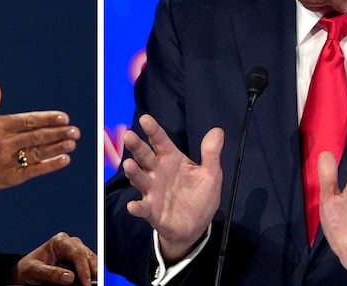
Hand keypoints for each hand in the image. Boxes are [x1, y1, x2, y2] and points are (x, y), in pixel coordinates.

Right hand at [0, 75, 79, 205]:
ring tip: (72, 143)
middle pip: (37, 137)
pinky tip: (63, 160)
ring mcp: (8, 161)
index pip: (28, 120)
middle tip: (74, 130)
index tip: (63, 117)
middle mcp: (5, 143)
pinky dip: (49, 165)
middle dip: (58, 133)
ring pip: (38, 153)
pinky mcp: (10, 177)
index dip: (47, 118)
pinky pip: (34, 170)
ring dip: (57, 148)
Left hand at [11, 232, 96, 284]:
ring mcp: (75, 253)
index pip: (77, 253)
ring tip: (94, 284)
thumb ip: (51, 273)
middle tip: (96, 284)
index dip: (84, 269)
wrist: (25, 271)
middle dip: (93, 270)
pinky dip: (90, 275)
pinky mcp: (77, 263)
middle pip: (87, 256)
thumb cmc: (28, 267)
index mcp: (59, 242)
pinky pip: (88, 267)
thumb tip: (69, 277)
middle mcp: (70, 244)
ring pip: (91, 261)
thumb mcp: (35, 270)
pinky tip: (90, 282)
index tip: (86, 283)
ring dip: (94, 273)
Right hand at [122, 114, 223, 261]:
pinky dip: (137, 207)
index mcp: (171, 159)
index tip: (145, 119)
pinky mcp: (151, 210)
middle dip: (136, 146)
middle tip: (128, 135)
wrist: (196, 227)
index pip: (160, 141)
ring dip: (133, 172)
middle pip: (145, 156)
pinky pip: (142, 208)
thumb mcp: (211, 174)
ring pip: (140, 178)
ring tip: (129, 165)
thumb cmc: (200, 196)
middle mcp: (157, 172)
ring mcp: (152, 191)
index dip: (153, 130)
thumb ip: (211, 153)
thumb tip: (218, 130)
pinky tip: (133, 206)